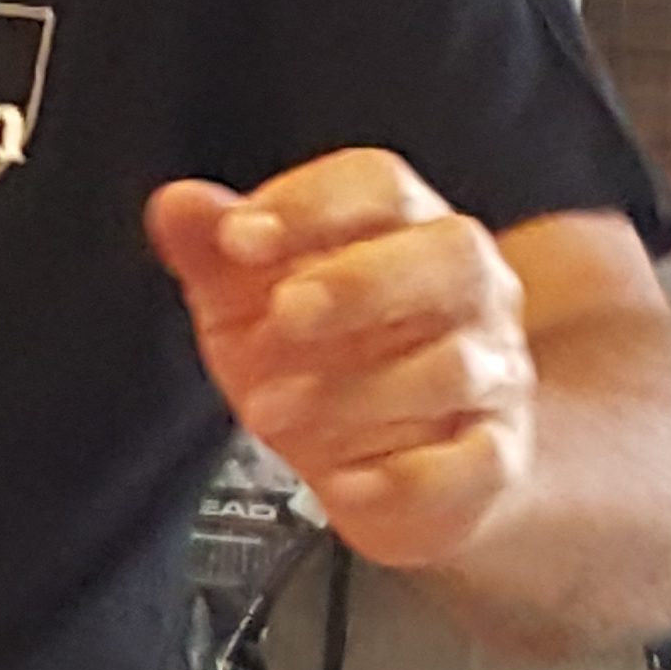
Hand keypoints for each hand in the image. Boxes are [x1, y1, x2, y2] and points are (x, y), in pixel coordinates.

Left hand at [147, 147, 538, 577]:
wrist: (381, 470)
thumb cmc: (318, 362)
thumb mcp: (248, 303)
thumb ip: (215, 252)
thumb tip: (177, 205)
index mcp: (406, 231)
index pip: (381, 187)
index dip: (311, 205)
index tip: (238, 238)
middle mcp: (468, 293)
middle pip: (452, 254)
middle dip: (361, 281)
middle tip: (283, 314)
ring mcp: (492, 376)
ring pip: (454, 366)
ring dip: (354, 390)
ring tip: (268, 411)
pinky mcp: (493, 460)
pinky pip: (475, 463)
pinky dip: (408, 476)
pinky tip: (344, 482)